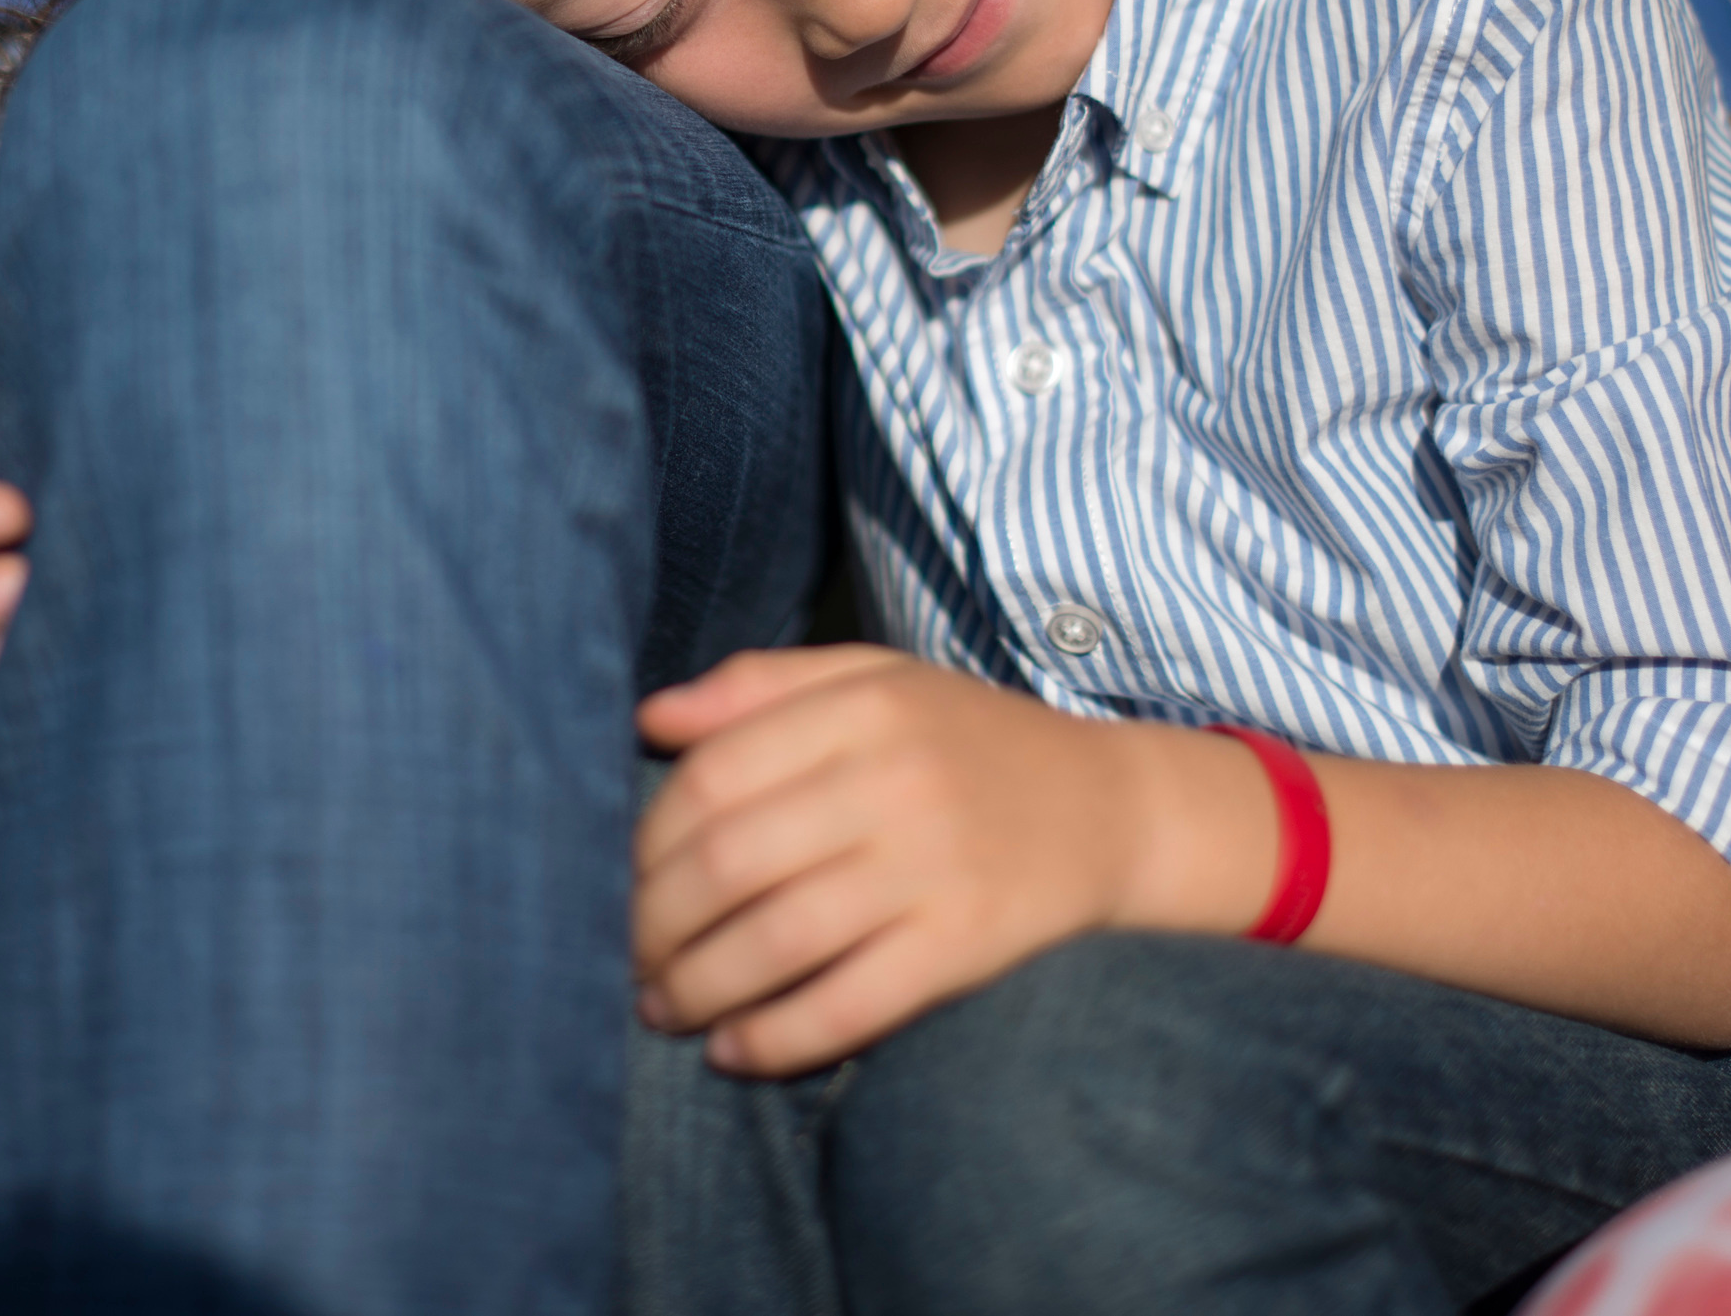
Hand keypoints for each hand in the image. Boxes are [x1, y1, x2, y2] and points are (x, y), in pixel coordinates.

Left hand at [633, 647, 1214, 1076]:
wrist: (1109, 809)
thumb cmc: (966, 743)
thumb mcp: (878, 681)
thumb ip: (764, 686)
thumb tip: (649, 718)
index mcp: (865, 705)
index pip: (712, 776)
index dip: (645, 842)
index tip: (621, 880)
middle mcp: (897, 779)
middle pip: (729, 863)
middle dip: (653, 926)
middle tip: (626, 959)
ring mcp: (935, 865)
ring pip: (776, 940)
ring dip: (697, 989)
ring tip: (662, 1008)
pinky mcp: (967, 944)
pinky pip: (848, 1005)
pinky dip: (775, 1038)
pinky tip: (733, 1050)